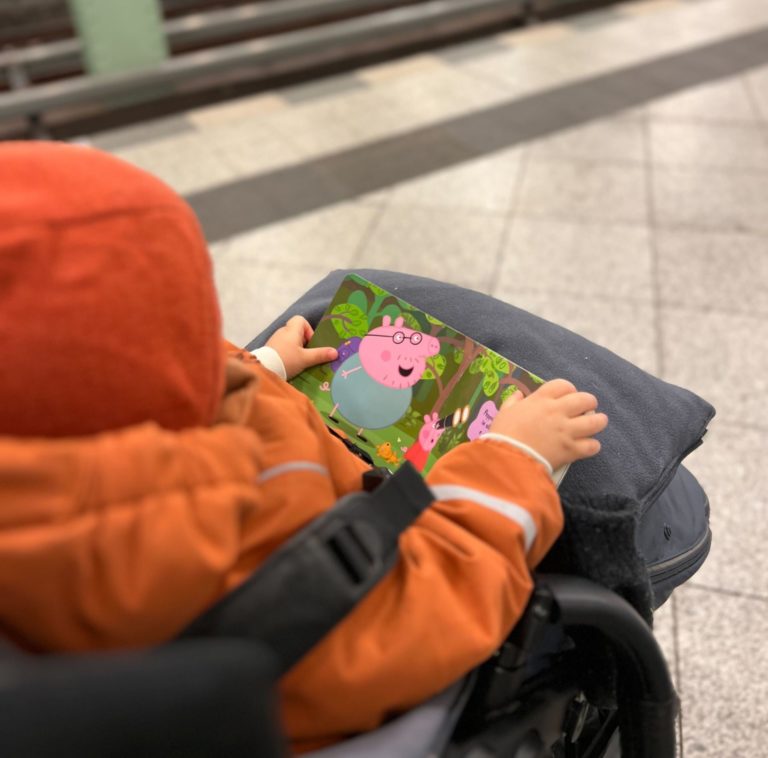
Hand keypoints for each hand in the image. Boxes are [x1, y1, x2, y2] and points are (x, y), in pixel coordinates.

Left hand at [266, 316, 337, 379]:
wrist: (264, 369)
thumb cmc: (287, 360)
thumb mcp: (306, 359)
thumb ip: (320, 355)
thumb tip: (336, 352)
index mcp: (292, 330)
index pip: (300, 320)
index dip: (308, 329)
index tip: (310, 343)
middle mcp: (282, 332)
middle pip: (296, 332)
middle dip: (304, 343)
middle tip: (307, 355)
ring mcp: (275, 340)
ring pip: (289, 341)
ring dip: (295, 349)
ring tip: (299, 362)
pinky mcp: (270, 349)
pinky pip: (282, 347)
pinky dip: (287, 354)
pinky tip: (289, 365)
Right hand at [488, 379, 607, 470]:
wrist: (506, 459)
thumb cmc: (502, 434)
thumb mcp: (504, 413)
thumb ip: (513, 402)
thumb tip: (519, 394)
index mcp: (541, 399)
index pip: (564, 385)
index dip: (569, 390)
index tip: (567, 397)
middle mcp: (558, 411)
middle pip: (585, 399)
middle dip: (589, 403)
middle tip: (586, 409)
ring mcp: (567, 431)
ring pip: (595, 421)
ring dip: (598, 421)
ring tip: (596, 424)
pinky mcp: (571, 450)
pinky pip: (592, 445)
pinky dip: (592, 446)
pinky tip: (588, 446)